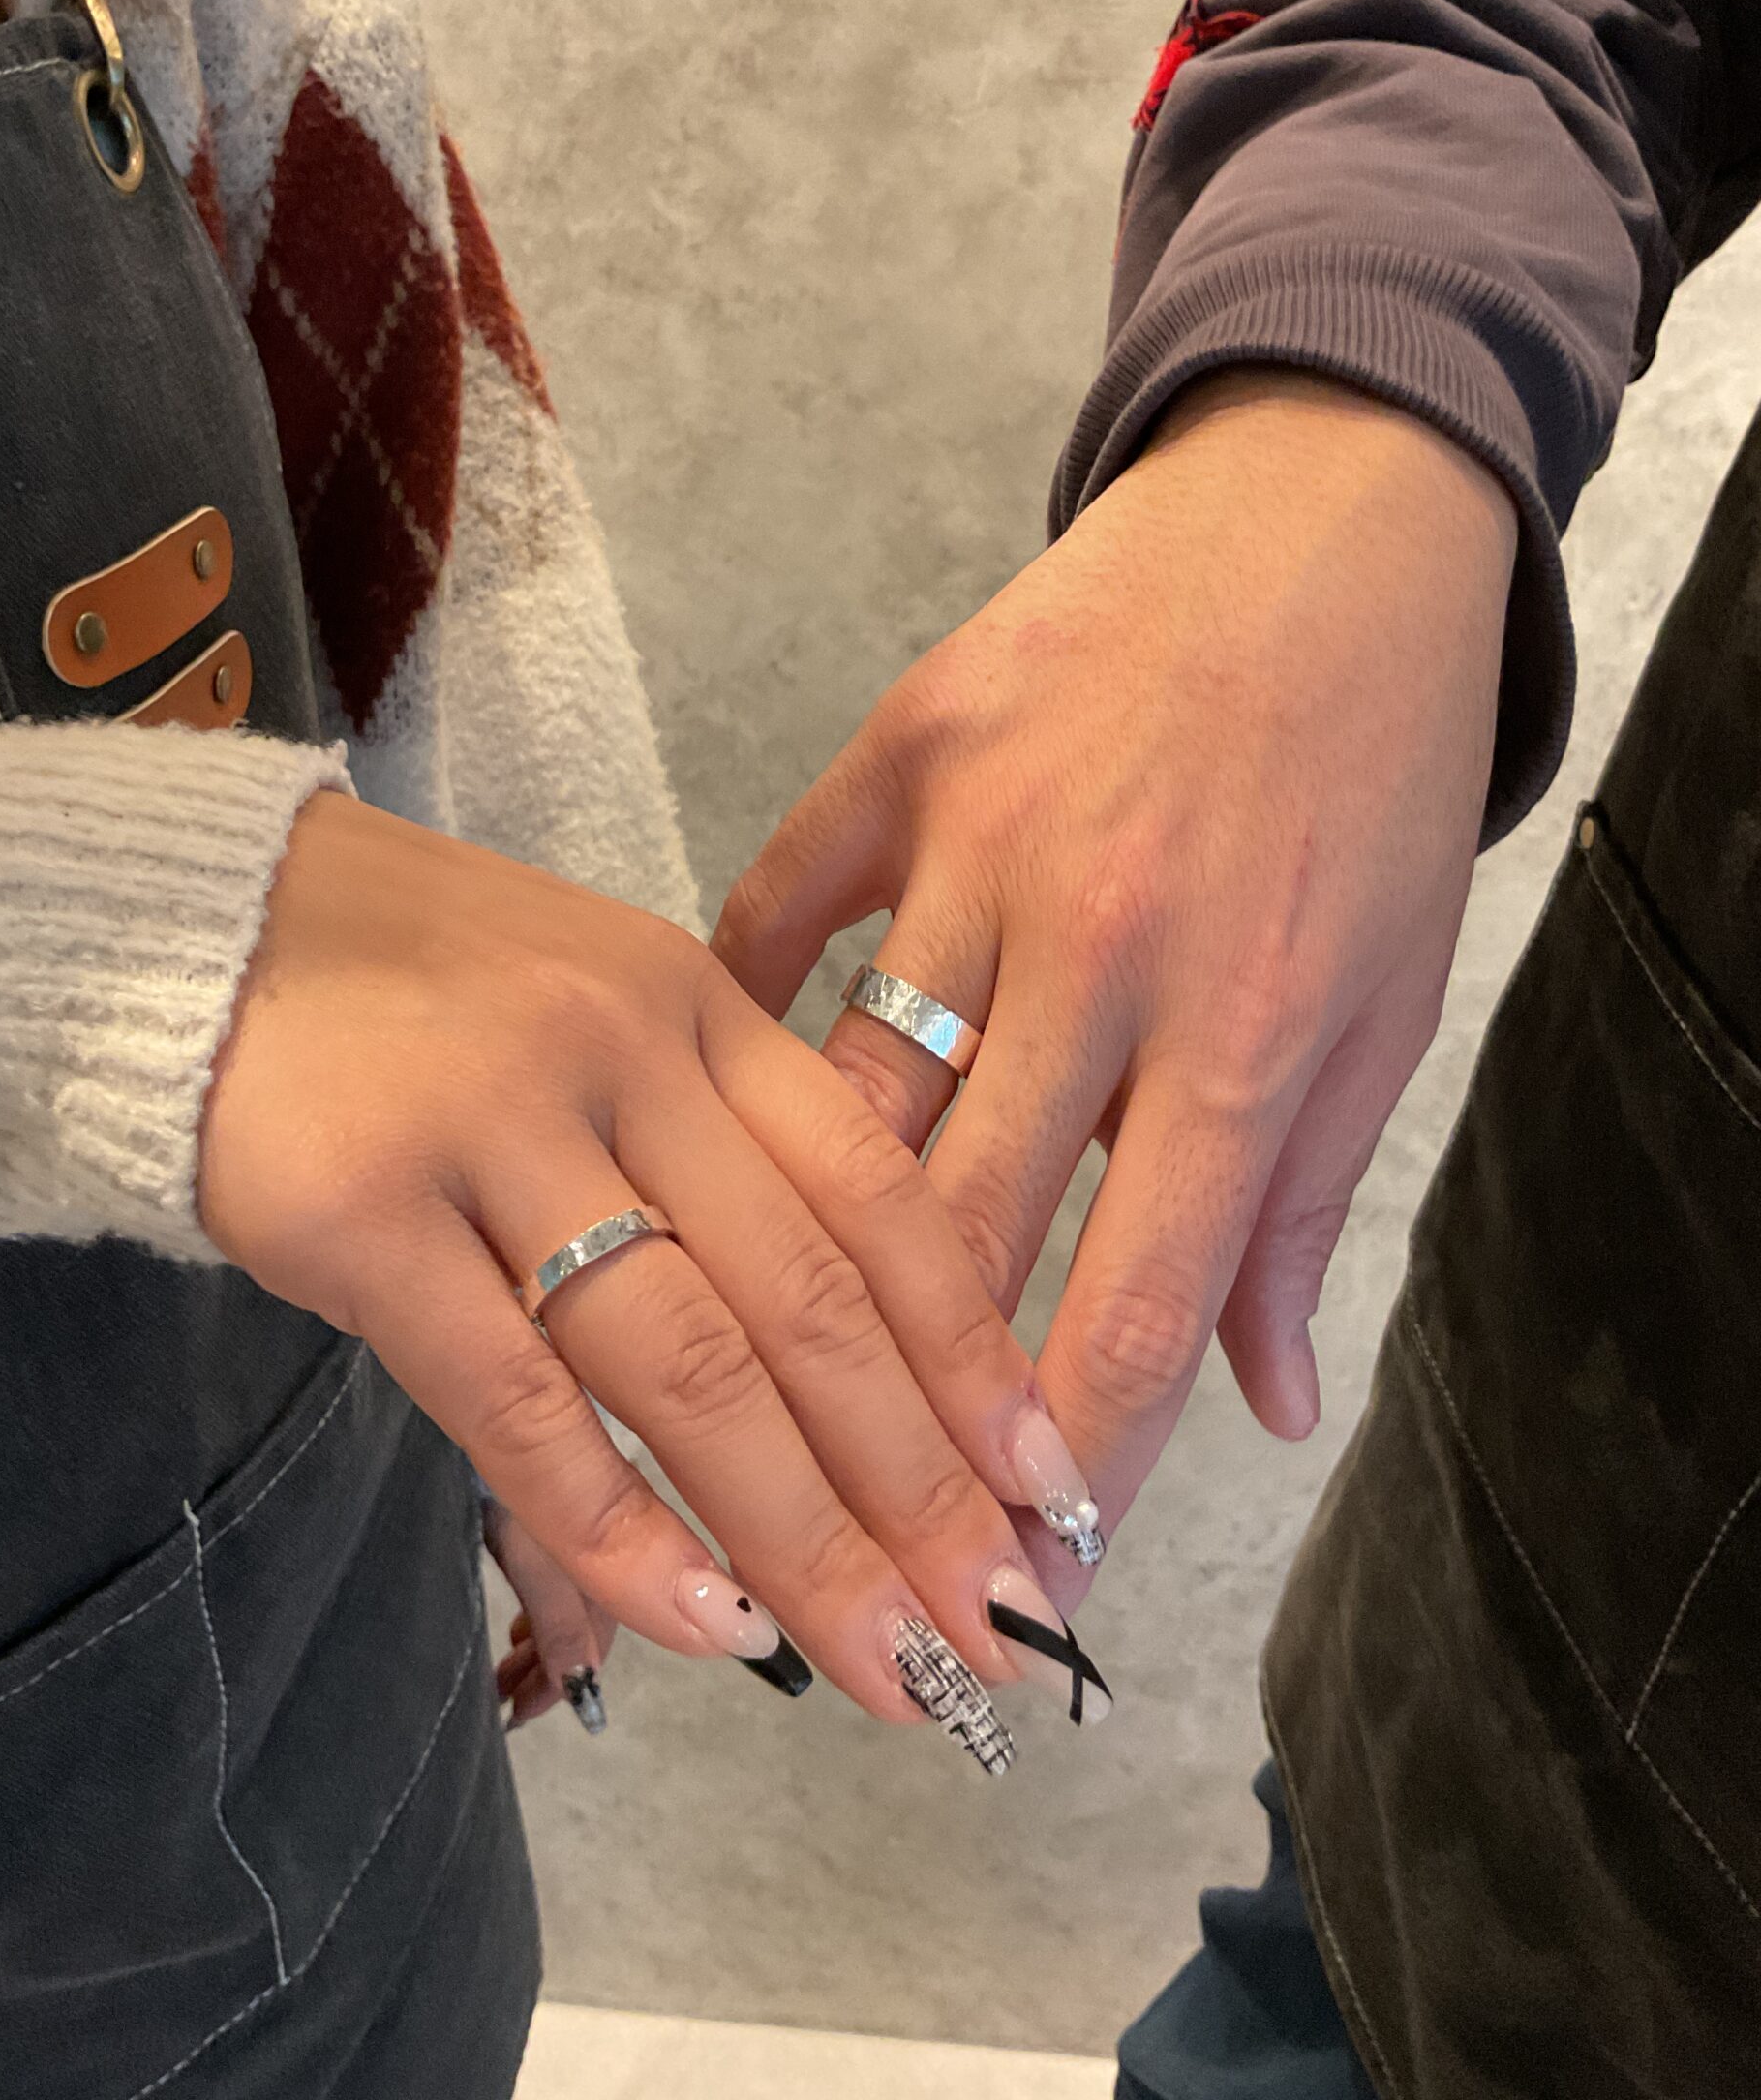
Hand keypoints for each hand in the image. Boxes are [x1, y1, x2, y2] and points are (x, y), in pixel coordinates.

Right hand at [201, 793, 1101, 1749]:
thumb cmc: (422, 998)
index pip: (880, 1199)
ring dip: (803, 1534)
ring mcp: (496, 1129)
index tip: (1050, 1492)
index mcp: (704, 1013)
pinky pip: (515, 1395)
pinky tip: (696, 1625)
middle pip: (810, 1302)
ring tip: (888, 1665)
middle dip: (919, 1486)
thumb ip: (702, 1190)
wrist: (200, 915)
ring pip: (690, 1362)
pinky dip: (613, 1522)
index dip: (975, 1355)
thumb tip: (811, 1411)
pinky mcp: (363, 1211)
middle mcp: (626, 1058)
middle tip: (995, 1632)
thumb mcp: (596, 1037)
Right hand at [714, 373, 1515, 1583]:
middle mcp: (1104, 944)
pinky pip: (778, 904)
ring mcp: (984, 836)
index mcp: (1247, 1025)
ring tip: (758, 1339)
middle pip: (961, 1219)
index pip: (1129, 1296)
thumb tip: (1274, 1403)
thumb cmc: (1365, 777)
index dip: (1061, 1464)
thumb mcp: (1384, 996)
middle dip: (904, 1391)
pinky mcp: (902, 748)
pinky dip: (744, 1005)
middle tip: (856, 1507)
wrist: (1327, 523)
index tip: (1013, 1580)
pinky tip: (718, 1096)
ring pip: (846, 1082)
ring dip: (801, 1226)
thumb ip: (1301, 1205)